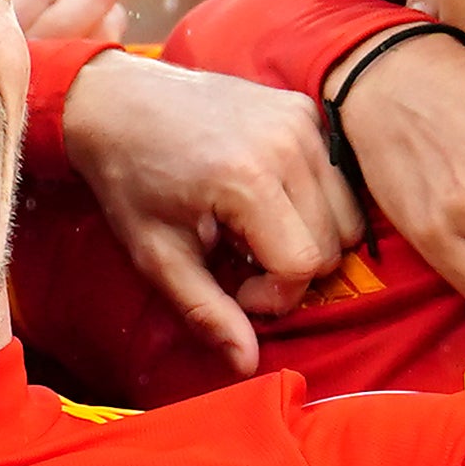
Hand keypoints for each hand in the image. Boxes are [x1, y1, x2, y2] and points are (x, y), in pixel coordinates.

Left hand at [57, 54, 360, 373]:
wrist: (117, 101)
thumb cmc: (130, 180)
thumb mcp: (157, 255)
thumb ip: (206, 311)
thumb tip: (247, 364)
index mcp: (246, 179)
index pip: (303, 264)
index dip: (273, 295)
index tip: (233, 285)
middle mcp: (285, 142)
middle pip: (334, 243)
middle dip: (293, 269)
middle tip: (241, 260)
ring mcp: (301, 119)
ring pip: (347, 212)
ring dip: (308, 236)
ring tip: (253, 229)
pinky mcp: (305, 108)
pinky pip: (339, 177)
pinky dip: (313, 201)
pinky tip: (264, 199)